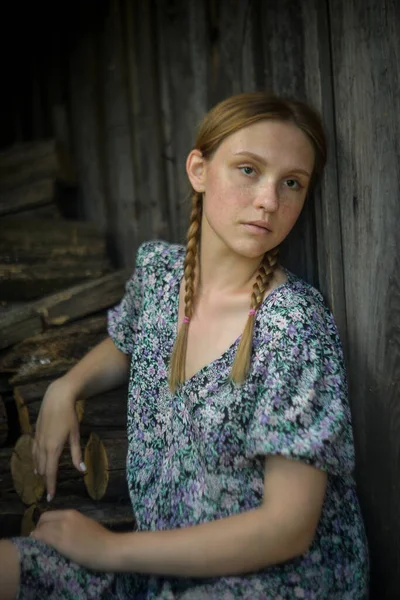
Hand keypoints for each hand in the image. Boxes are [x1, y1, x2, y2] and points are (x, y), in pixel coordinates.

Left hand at [30, 509, 116, 570]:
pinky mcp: (61, 543)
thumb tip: (60, 530)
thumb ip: (72, 524)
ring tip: (40, 547)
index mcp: (72, 513)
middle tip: (39, 541)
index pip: (47, 515)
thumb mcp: (85, 525)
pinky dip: (38, 544)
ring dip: (37, 539)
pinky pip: (43, 540)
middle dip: (37, 531)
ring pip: (40, 531)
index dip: (41, 524)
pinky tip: (41, 550)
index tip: (42, 533)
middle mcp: (65, 519)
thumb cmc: (101, 538)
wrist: (109, 548)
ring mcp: (63, 530)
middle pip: (42, 522)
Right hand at [32, 378, 85, 500]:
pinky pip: (34, 453)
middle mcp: (43, 447)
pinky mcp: (36, 434)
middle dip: (46, 481)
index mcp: (53, 448)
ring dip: (40, 472)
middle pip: (43, 469)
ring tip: (43, 480)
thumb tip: (81, 470)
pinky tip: (37, 465)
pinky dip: (36, 461)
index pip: (51, 473)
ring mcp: (38, 440)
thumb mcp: (75, 435)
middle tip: (49, 491)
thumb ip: (77, 454)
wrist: (57, 398)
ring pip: (37, 461)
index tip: (50, 497)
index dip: (51, 486)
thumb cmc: (69, 416)